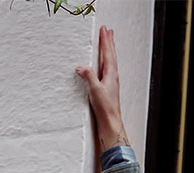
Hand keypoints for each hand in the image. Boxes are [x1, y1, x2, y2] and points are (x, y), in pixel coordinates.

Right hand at [75, 26, 128, 153]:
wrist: (110, 122)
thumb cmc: (105, 108)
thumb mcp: (95, 90)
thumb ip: (88, 77)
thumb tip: (81, 67)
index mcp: (111, 74)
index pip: (108, 53)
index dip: (106, 41)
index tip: (104, 29)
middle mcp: (113, 76)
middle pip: (111, 55)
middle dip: (109, 42)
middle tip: (108, 31)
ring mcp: (111, 81)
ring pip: (110, 61)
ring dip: (108, 50)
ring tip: (107, 42)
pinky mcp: (107, 87)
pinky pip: (106, 69)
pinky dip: (104, 61)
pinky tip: (102, 64)